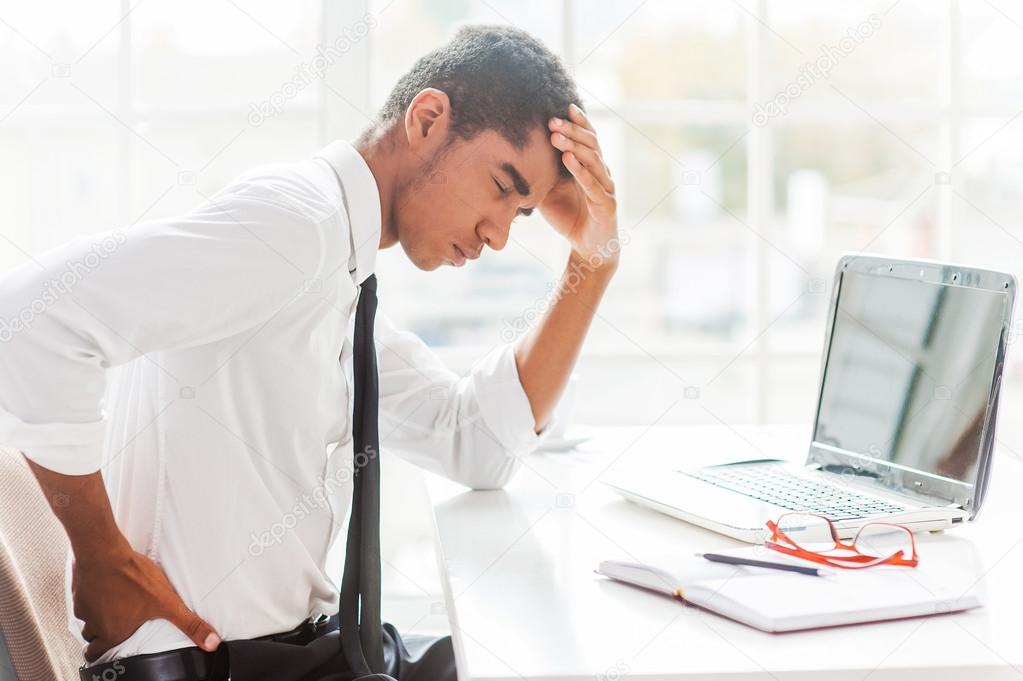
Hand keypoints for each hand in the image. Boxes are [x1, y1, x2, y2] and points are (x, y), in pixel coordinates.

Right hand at [72, 543, 220, 662]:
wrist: (104, 551)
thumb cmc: (132, 577)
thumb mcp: (167, 602)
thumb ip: (189, 624)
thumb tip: (211, 643)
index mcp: (112, 633)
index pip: (96, 654)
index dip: (102, 652)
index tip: (110, 647)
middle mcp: (94, 623)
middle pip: (92, 636)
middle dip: (102, 633)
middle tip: (117, 623)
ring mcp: (83, 606)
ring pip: (88, 616)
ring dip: (99, 611)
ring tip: (117, 600)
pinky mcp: (78, 589)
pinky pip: (83, 597)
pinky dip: (93, 593)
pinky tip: (109, 583)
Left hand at [539, 103, 619, 269]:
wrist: (588, 248)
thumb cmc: (569, 217)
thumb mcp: (548, 191)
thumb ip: (540, 173)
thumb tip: (514, 157)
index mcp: (591, 166)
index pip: (588, 138)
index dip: (579, 122)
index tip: (565, 106)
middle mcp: (602, 172)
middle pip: (591, 144)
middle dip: (571, 131)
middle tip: (552, 120)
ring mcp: (606, 188)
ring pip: (593, 160)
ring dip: (574, 146)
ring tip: (556, 136)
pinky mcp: (606, 205)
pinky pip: (593, 185)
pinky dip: (580, 171)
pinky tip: (568, 159)